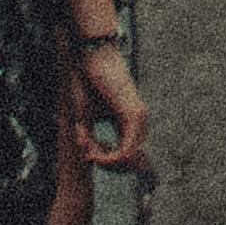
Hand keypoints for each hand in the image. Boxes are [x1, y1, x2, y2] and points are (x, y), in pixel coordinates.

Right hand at [73, 35, 149, 172]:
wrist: (93, 58)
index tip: (90, 157)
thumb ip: (88, 138)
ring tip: (92, 154)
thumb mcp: (85, 117)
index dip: (109, 164)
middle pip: (132, 163)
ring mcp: (140, 120)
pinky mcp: (134, 116)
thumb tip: (88, 157)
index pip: (128, 157)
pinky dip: (110, 158)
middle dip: (109, 166)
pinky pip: (127, 151)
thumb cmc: (87, 83)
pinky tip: (96, 154)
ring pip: (130, 160)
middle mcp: (139, 123)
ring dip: (108, 163)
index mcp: (130, 123)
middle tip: (91, 157)